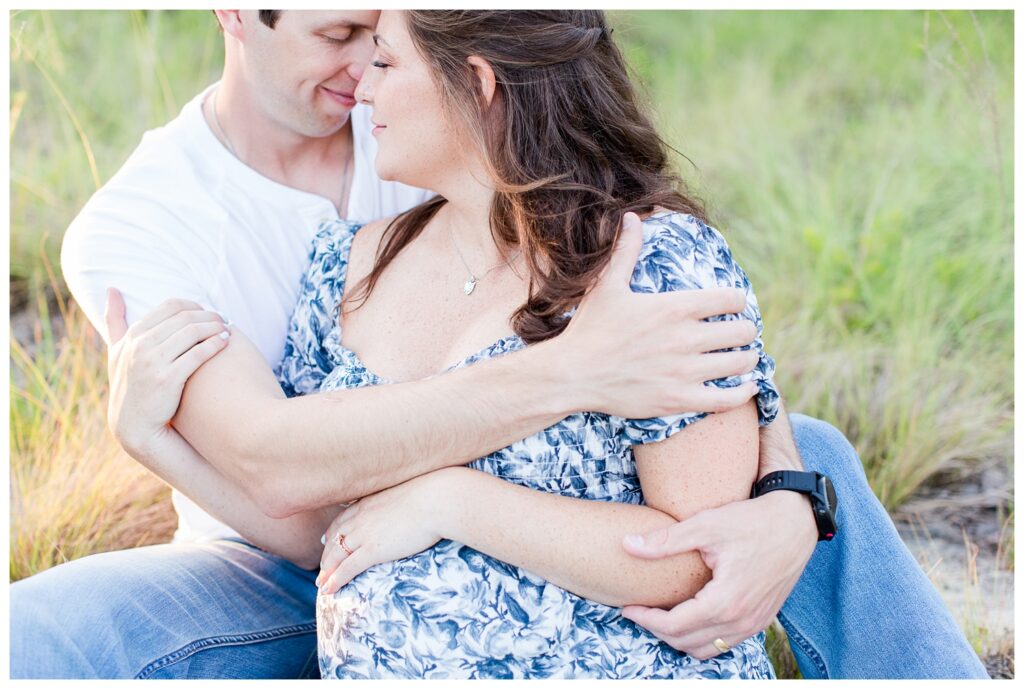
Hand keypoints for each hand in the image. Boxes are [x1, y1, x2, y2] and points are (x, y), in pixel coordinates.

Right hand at [105, 289, 229, 456]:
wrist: (134, 426)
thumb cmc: (129, 385)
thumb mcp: (116, 351)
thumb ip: (114, 320)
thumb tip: (111, 289)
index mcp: (132, 335)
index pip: (171, 306)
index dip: (195, 306)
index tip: (207, 312)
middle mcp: (140, 345)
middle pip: (185, 317)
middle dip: (209, 315)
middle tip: (224, 318)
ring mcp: (153, 362)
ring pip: (193, 332)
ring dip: (215, 327)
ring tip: (227, 329)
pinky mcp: (168, 380)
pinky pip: (198, 354)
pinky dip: (215, 344)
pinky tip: (225, 342)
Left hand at [315, 470, 452, 593]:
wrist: (436, 500)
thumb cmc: (431, 495)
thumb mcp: (406, 492)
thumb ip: (397, 500)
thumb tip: (408, 503)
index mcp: (367, 502)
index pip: (342, 520)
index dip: (332, 534)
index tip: (326, 542)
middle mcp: (360, 517)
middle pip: (334, 539)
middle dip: (326, 556)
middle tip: (322, 569)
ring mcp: (364, 534)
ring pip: (336, 555)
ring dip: (326, 571)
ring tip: (321, 584)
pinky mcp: (373, 550)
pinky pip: (347, 568)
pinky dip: (335, 580)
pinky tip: (329, 590)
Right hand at [558, 212, 758, 417]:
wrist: (571, 375)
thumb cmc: (589, 329)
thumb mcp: (606, 286)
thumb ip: (625, 251)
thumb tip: (632, 217)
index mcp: (673, 307)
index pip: (731, 299)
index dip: (737, 301)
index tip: (731, 307)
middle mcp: (685, 339)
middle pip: (743, 331)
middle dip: (743, 330)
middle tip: (736, 334)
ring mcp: (684, 372)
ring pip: (741, 363)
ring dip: (746, 359)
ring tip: (741, 358)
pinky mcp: (680, 400)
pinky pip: (728, 399)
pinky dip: (744, 391)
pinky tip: (746, 385)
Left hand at [619, 490, 816, 658]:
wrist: (795, 523)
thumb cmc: (752, 521)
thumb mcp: (705, 525)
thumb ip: (665, 541)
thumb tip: (627, 545)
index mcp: (725, 602)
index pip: (673, 626)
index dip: (645, 619)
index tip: (627, 606)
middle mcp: (741, 621)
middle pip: (686, 643)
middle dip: (656, 630)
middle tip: (638, 609)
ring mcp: (753, 624)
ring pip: (705, 649)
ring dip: (678, 638)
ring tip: (659, 614)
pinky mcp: (760, 621)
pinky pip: (723, 643)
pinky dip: (701, 637)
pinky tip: (688, 615)